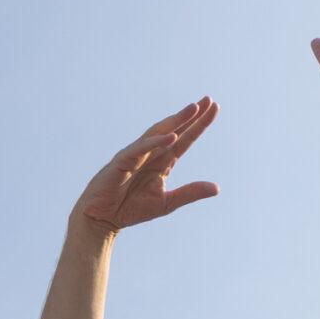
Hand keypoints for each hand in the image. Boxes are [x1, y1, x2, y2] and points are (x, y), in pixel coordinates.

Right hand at [74, 99, 220, 237]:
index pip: (185, 139)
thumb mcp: (166, 202)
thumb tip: (216, 188)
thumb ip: (190, 193)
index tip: (214, 108)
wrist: (103, 219)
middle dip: (191, 116)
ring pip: (158, 133)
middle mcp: (151, 154)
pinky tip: (171, 136)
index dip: (199, 125)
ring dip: (176, 121)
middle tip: (208, 100)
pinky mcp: (122, 162)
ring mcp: (136, 155)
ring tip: (193, 108)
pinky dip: (155, 142)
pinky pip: (140, 149)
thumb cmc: (131, 209)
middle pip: (174, 130)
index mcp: (162, 161)